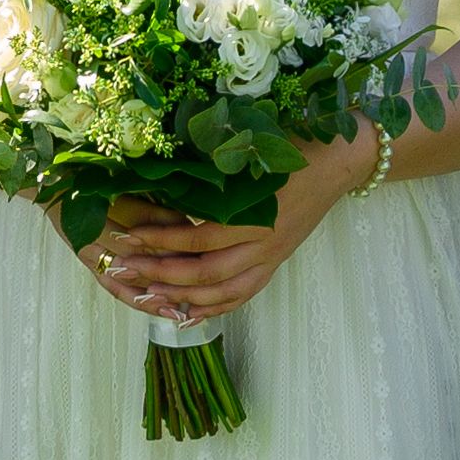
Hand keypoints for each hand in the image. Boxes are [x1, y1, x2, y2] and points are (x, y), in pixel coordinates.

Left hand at [85, 135, 384, 322]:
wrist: (338, 163)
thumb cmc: (292, 147)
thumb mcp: (253, 152)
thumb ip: (215, 167)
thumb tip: (164, 171)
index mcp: (256, 213)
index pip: (199, 237)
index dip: (161, 240)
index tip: (127, 235)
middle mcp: (263, 243)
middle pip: (204, 273)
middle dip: (159, 275)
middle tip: (121, 270)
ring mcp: (271, 258)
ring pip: (221, 293)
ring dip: (179, 298)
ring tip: (143, 295)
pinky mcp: (274, 265)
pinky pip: (241, 297)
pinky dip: (212, 309)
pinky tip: (185, 313)